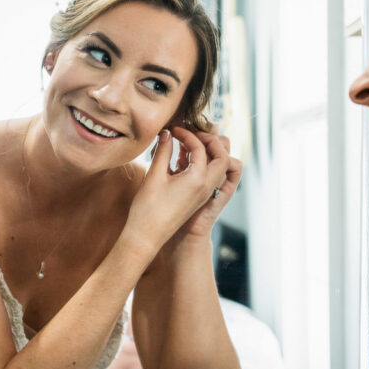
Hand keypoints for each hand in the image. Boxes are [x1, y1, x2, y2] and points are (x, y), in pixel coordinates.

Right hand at [124, 127, 229, 251]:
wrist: (147, 238)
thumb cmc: (148, 209)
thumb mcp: (154, 176)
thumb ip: (163, 151)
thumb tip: (166, 133)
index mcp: (199, 180)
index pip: (201, 147)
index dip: (186, 134)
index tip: (172, 129)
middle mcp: (207, 186)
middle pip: (222, 156)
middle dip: (209, 141)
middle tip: (190, 134)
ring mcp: (204, 193)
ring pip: (218, 167)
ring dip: (206, 152)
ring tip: (186, 143)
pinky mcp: (198, 198)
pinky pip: (208, 175)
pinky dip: (200, 163)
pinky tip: (180, 158)